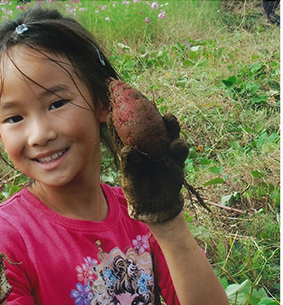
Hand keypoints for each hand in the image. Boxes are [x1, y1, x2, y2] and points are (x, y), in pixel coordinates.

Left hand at [107, 80, 189, 223]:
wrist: (155, 207)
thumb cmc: (138, 191)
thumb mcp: (130, 178)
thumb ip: (130, 165)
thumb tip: (129, 150)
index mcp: (135, 144)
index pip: (131, 125)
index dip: (129, 111)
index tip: (125, 97)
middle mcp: (150, 143)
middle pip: (152, 121)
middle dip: (153, 110)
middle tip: (151, 102)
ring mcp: (164, 149)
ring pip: (169, 131)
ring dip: (170, 124)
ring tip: (168, 119)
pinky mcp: (176, 158)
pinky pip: (180, 148)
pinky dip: (178, 145)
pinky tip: (175, 145)